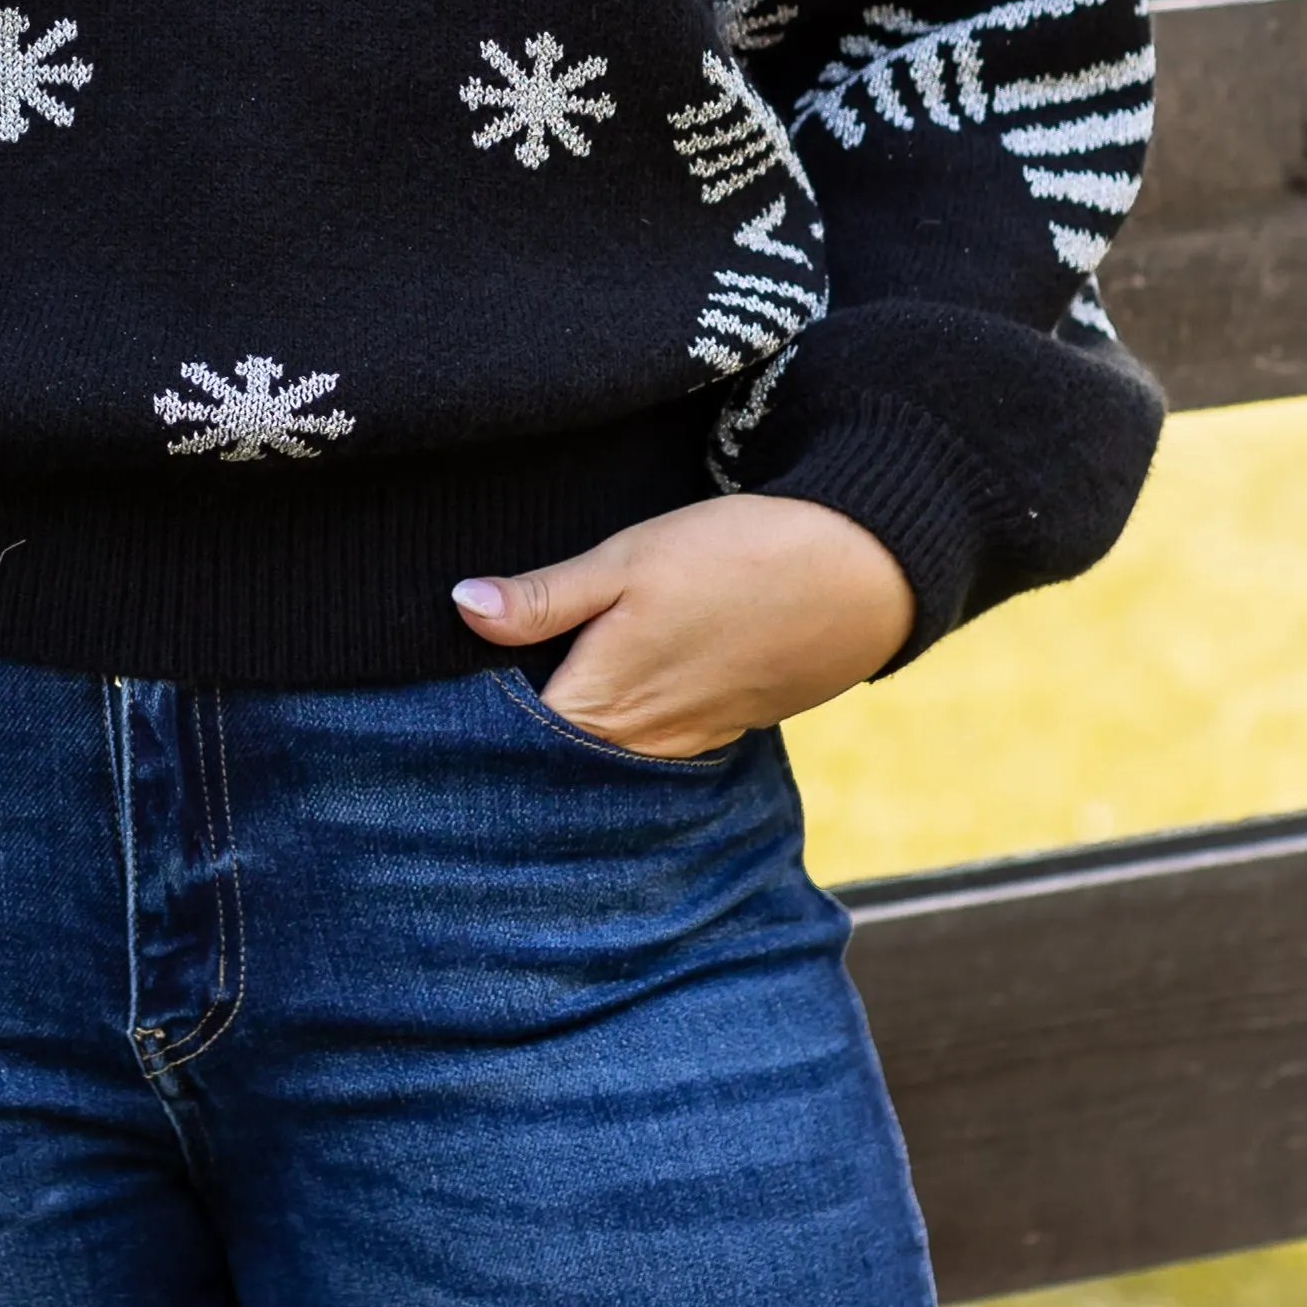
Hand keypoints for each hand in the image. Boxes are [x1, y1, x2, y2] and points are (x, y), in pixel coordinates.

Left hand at [451, 495, 911, 757]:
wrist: (858, 574)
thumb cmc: (734, 556)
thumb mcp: (626, 561)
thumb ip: (543, 597)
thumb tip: (462, 608)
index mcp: (599, 706)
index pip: (508, 734)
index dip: (474, 706)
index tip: (448, 674)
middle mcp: (637, 744)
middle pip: (553, 749)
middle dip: (521, 718)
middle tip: (491, 669)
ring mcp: (683, 743)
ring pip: (602, 747)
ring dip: (576, 718)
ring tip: (550, 670)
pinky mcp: (719, 729)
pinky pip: (650, 739)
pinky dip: (626, 716)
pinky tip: (623, 675)